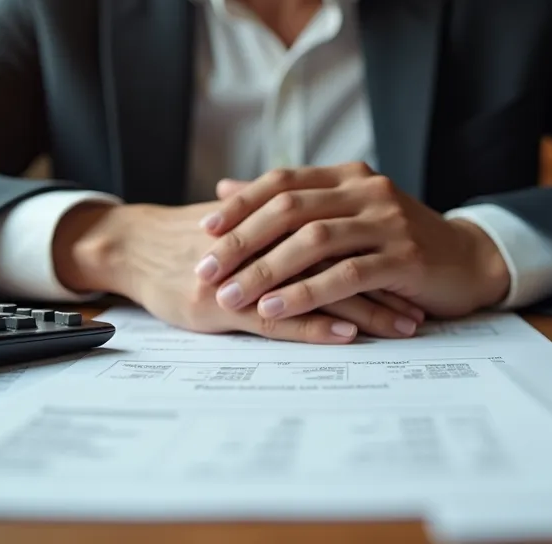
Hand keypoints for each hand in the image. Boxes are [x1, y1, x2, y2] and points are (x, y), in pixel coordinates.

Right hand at [52, 201, 423, 343]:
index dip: (379, 252)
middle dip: (387, 284)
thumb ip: (278, 222)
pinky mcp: (219, 305)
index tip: (416, 272)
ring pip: (316, 288)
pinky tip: (347, 332)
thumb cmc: (185, 239)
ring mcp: (241, 274)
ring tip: (406, 326)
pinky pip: (277, 317)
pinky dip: (315, 323)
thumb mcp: (237, 224)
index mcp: (272, 219)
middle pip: (340, 260)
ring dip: (365, 308)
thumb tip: (325, 225)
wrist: (128, 244)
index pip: (339, 235)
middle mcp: (262, 242)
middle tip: (424, 304)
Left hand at [193, 162, 511, 320]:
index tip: (205, 231)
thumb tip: (226, 190)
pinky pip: (344, 275)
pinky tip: (274, 309)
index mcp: (348, 177)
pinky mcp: (404, 258)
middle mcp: (367, 191)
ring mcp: (388, 222)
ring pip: (313, 242)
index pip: (283, 182)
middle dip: (242, 241)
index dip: (241, 205)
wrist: (470, 261)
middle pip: (290, 209)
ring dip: (266, 270)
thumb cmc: (400, 243)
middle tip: (206, 269)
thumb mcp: (346, 216)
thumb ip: (291, 203)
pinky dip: (304, 293)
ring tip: (231, 296)